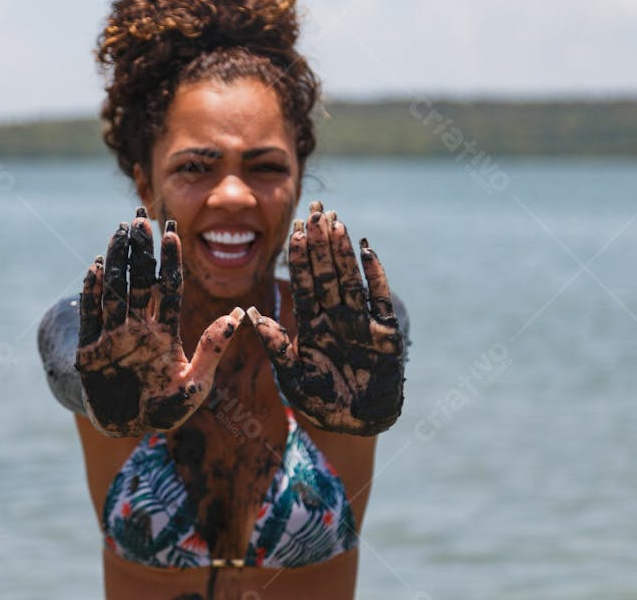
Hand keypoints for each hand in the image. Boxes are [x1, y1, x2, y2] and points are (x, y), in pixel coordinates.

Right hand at [76, 208, 244, 436]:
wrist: (128, 430)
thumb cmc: (165, 409)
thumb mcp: (195, 384)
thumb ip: (213, 350)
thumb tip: (237, 315)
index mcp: (164, 332)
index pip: (168, 288)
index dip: (170, 261)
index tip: (173, 233)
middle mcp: (138, 327)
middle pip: (139, 281)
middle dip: (140, 251)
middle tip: (141, 218)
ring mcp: (113, 336)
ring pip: (114, 290)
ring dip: (117, 260)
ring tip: (120, 231)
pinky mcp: (90, 350)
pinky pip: (91, 315)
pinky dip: (92, 292)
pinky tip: (95, 267)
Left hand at [247, 201, 404, 435]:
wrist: (356, 425)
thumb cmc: (321, 403)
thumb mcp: (291, 377)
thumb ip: (274, 347)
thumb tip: (250, 313)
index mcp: (312, 325)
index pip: (304, 284)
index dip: (300, 258)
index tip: (293, 229)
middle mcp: (336, 318)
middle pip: (327, 274)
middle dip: (321, 244)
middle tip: (315, 212)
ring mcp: (361, 323)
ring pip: (350, 280)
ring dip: (343, 252)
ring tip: (336, 223)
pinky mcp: (386, 333)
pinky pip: (380, 298)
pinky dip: (375, 275)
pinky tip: (366, 250)